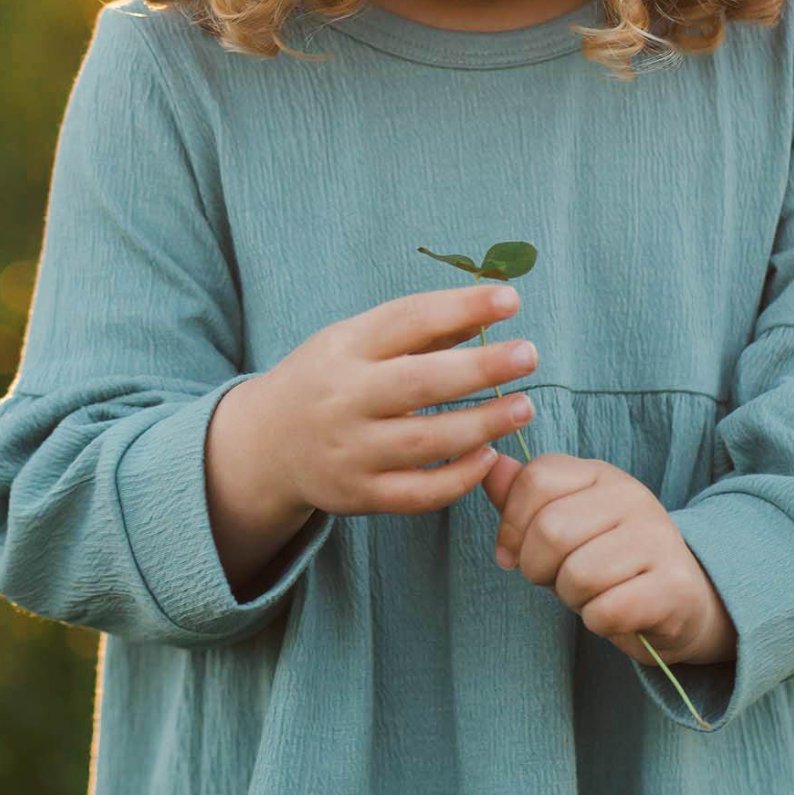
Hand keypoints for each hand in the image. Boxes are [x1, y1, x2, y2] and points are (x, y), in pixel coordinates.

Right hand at [264, 283, 538, 518]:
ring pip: (426, 440)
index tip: (510, 299)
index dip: (462, 307)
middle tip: (528, 354)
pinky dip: (459, 477)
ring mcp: (350, 451)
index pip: (408, 319)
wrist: (265, 444)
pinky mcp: (358, 495)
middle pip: (420, 382)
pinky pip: (418, 492)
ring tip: (523, 408)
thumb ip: (419, 331)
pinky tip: (488, 457)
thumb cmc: (328, 378)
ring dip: (482, 424)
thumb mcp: (356, 340)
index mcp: (345, 347)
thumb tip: (487, 311)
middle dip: (481, 367)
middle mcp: (344, 397)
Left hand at [481, 452, 736, 666]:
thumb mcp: (565, 521)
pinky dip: (598, 621)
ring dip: (572, 598)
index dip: (510, 525)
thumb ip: (523, 498)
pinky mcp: (672, 585)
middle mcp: (631, 496)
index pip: (535, 479)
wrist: (685, 598)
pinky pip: (606, 610)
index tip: (511, 554)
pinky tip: (615, 613)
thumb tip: (488, 463)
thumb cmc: (610, 559)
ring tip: (591, 593)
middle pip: (551, 530)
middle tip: (556, 580)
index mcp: (600, 473)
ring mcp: (656, 537)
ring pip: (577, 574)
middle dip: (538, 568)